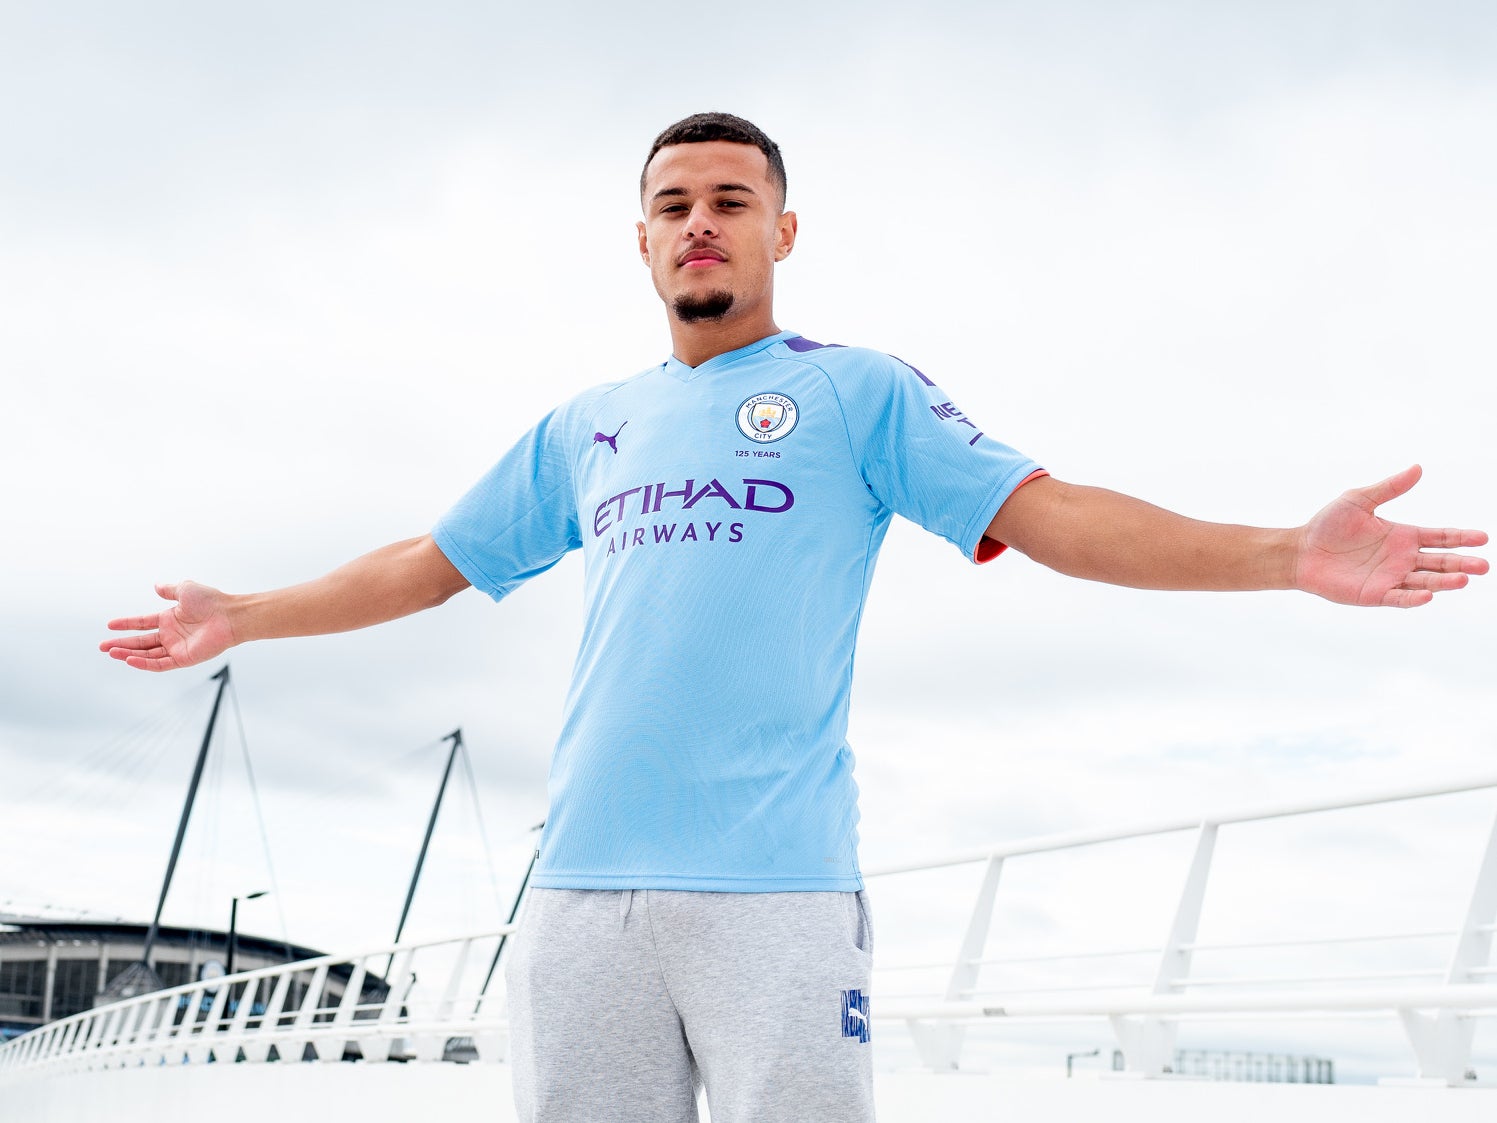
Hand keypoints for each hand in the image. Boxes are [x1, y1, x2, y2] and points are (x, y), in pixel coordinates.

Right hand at [100, 580, 237, 670]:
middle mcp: (171, 634)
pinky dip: (144, 663)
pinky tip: (129, 660)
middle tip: (103, 646)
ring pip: (147, 654)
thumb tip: (155, 586)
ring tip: (111, 653)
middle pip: (141, 642)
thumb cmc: (211, 601)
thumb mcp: (185, 589)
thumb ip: (169, 590)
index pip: (142, 623)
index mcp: (170, 618)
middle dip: (121, 644)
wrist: (229, 615)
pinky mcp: (184, 658)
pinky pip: (160, 664)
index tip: (110, 625)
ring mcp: (177, 647)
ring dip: (128, 654)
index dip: (126, 624)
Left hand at [1294, 466, 1487, 607]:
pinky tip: (1428, 596)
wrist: (1300, 551)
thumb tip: (1418, 468)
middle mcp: (1402, 558)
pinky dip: (1414, 599)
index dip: (1461, 538)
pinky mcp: (1375, 594)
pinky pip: (1399, 598)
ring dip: (1444, 582)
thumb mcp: (1359, 500)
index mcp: (1403, 535)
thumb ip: (1389, 488)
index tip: (1482, 538)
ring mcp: (1391, 578)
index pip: (1440, 537)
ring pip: (1425, 582)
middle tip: (1483, 566)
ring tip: (1463, 580)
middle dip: (1462, 564)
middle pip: (1440, 562)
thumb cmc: (1328, 525)